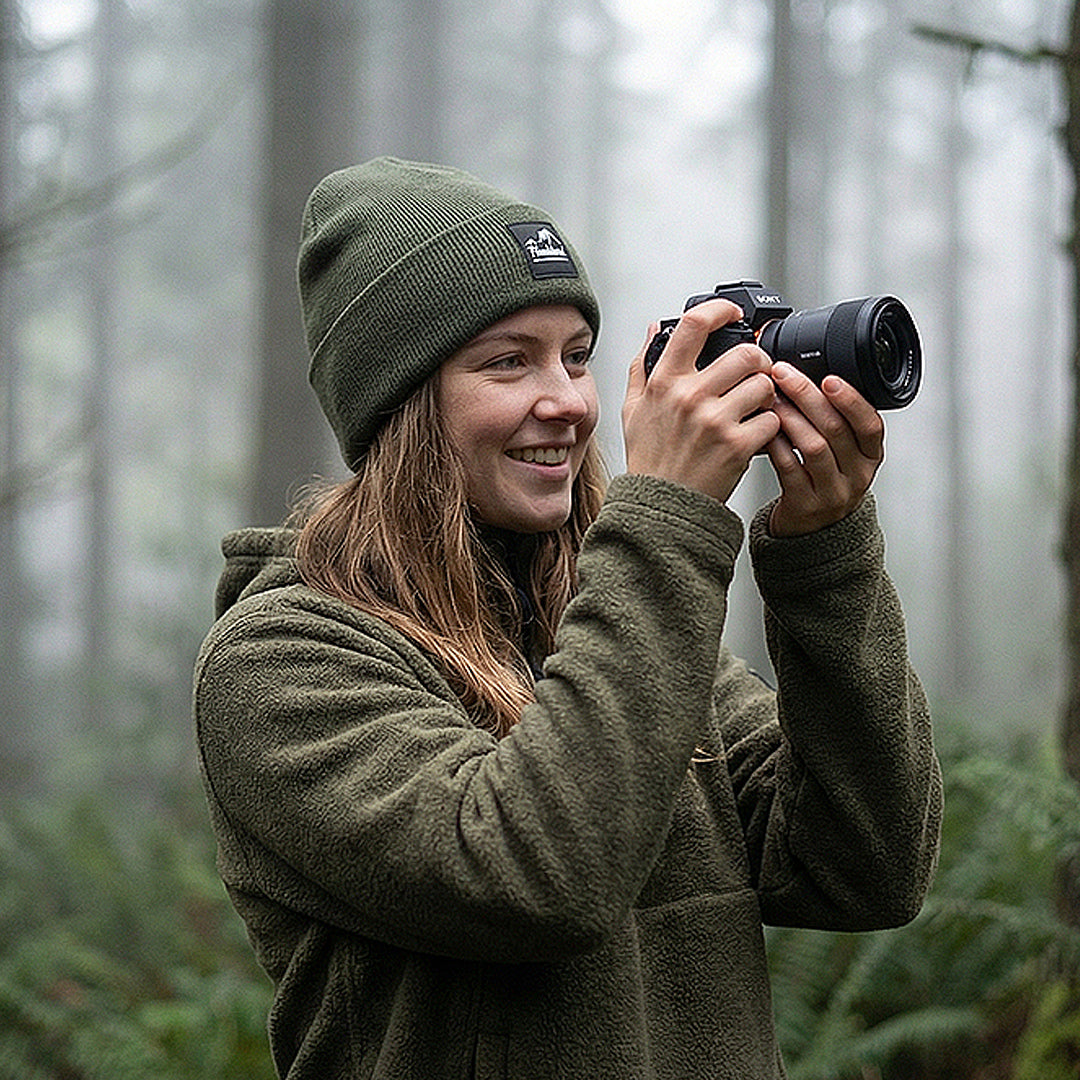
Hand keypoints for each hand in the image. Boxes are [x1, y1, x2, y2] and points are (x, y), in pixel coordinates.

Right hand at [622, 299, 780, 503]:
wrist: (660, 507)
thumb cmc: (649, 460)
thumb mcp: (632, 410)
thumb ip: (642, 366)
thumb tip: (653, 329)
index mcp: (665, 382)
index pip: (694, 325)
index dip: (721, 309)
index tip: (733, 314)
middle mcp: (690, 397)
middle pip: (747, 353)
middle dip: (758, 362)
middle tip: (755, 374)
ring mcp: (716, 421)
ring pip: (764, 385)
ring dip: (767, 394)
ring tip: (755, 408)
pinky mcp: (738, 446)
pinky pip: (772, 419)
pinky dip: (771, 426)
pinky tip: (755, 434)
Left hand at [765, 362, 884, 536]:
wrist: (811, 530)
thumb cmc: (821, 480)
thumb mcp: (841, 453)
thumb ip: (834, 421)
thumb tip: (806, 375)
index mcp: (870, 456)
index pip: (871, 425)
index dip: (851, 400)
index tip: (830, 377)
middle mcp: (857, 475)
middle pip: (837, 429)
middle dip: (808, 396)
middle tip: (784, 374)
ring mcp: (833, 493)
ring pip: (814, 448)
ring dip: (790, 418)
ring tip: (771, 399)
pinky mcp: (806, 505)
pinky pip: (790, 469)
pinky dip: (776, 445)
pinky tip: (766, 430)